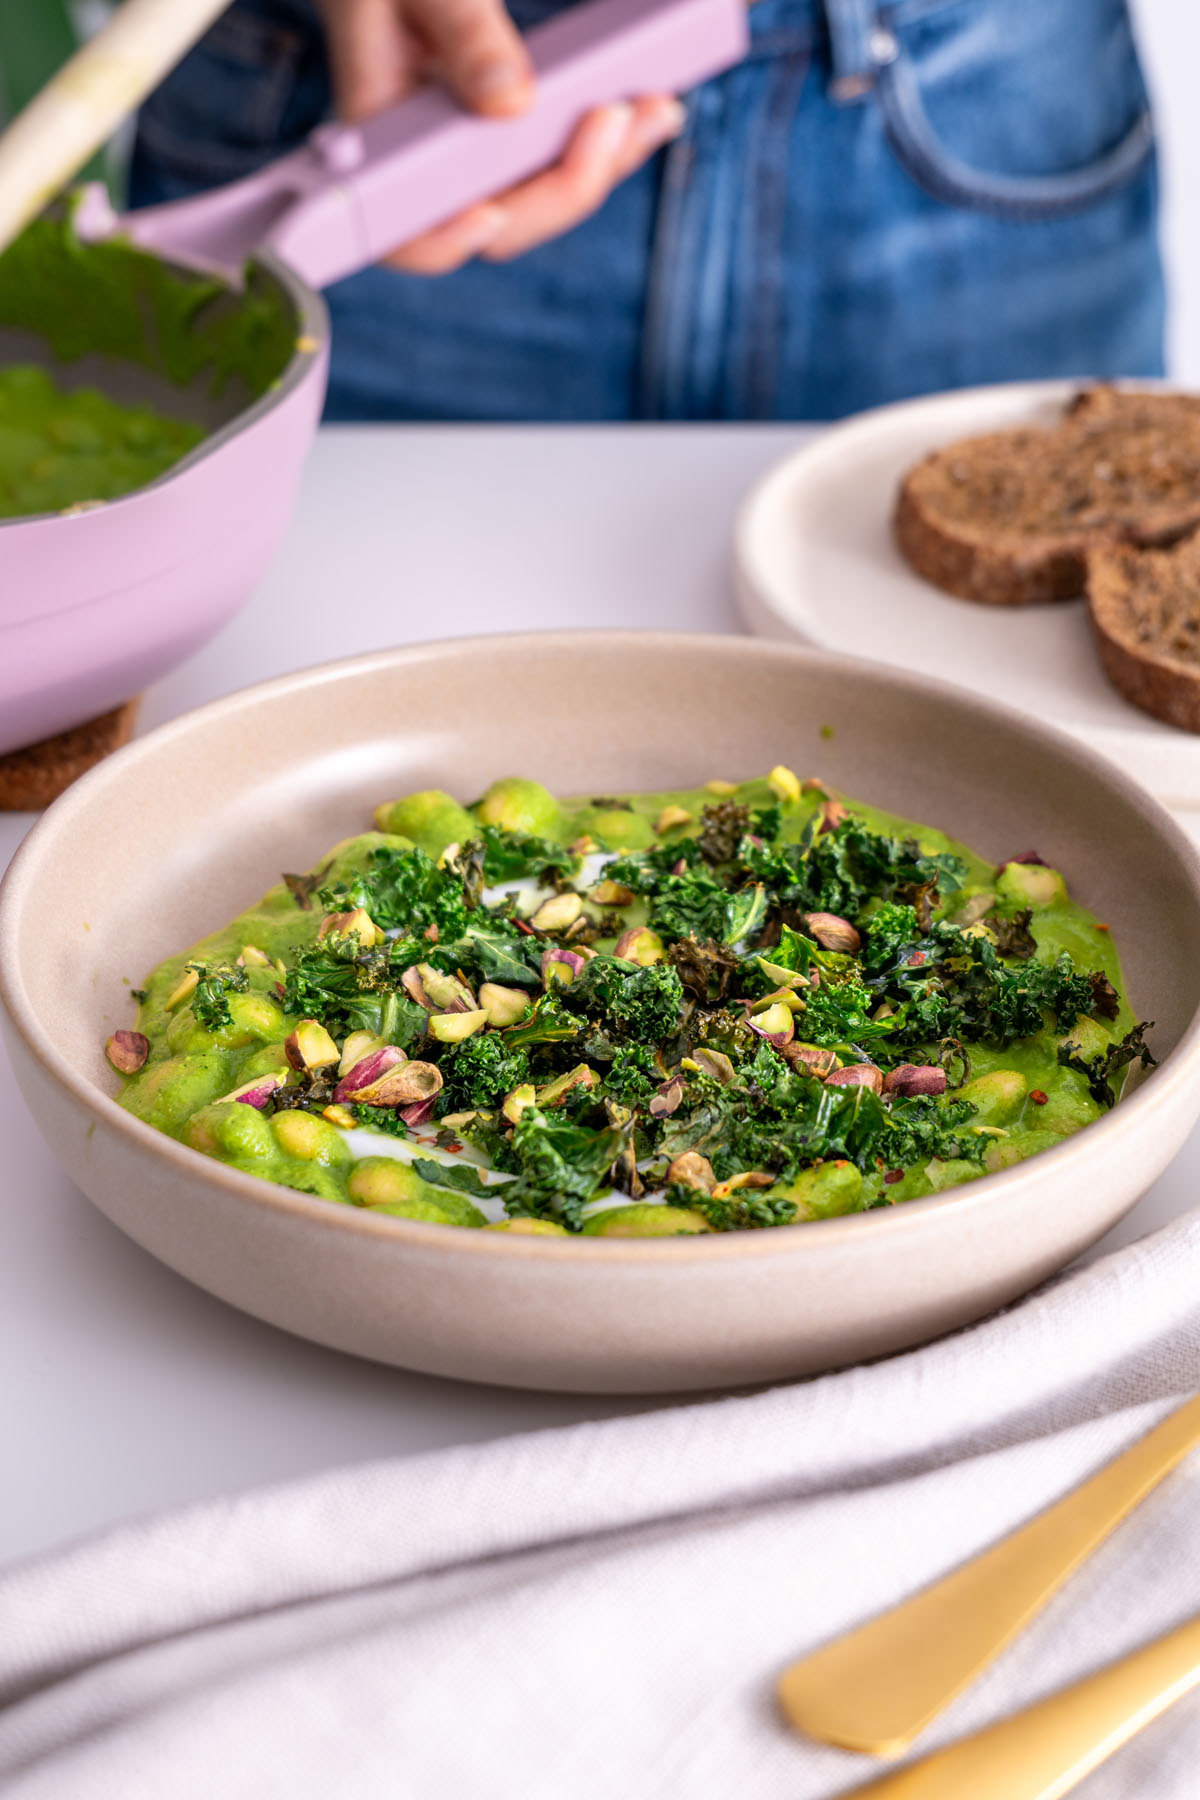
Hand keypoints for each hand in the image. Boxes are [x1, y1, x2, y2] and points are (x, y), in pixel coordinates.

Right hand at [314, 0, 684, 272]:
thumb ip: (463, 34)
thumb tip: (513, 102)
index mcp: (378, 143)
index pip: (403, 231)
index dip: (445, 239)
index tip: (488, 215)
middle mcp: (426, 173)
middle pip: (499, 224)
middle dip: (567, 187)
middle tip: (621, 117)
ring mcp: (470, 169)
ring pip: (539, 203)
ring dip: (603, 168)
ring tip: (656, 109)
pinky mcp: (506, 149)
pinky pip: (556, 168)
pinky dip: (601, 145)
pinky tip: (646, 105)